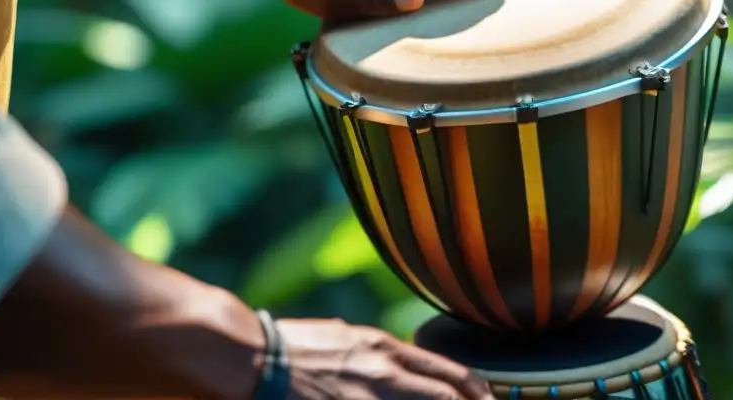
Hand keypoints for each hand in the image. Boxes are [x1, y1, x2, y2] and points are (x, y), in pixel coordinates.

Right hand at [276, 318, 494, 399]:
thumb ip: (381, 355)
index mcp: (385, 348)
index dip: (476, 391)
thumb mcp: (349, 339)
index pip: (447, 372)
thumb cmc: (296, 346)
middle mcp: (384, 372)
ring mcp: (367, 397)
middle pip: (447, 396)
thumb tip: (403, 366)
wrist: (256, 356)